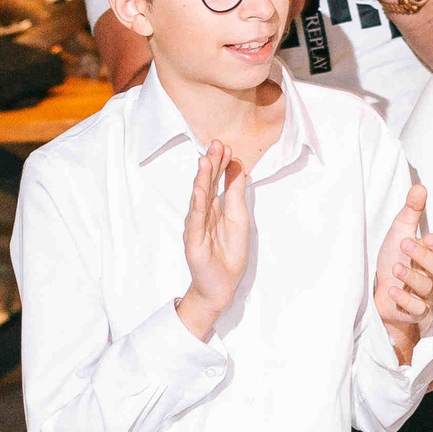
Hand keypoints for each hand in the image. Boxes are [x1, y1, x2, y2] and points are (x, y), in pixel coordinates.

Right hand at [178, 141, 251, 339]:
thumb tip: (238, 166)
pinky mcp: (193, 242)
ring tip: (205, 160)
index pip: (216, 181)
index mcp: (215, 208)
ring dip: (202, 179)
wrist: (221, 286)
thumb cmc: (229, 254)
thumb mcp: (239, 219)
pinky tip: (199, 190)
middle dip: (211, 165)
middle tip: (216, 144)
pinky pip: (195, 221)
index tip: (225, 146)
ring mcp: (196, 227)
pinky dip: (197, 205)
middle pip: (206, 185)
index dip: (220, 164)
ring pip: (199, 199)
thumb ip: (236, 193)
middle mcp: (203, 214)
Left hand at [373, 183, 432, 334]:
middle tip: (404, 244)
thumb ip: (411, 212)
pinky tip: (392, 290)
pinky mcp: (414, 314)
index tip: (427, 237)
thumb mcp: (400, 233)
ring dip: (412, 278)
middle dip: (422, 256)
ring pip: (427, 289)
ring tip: (395, 269)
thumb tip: (420, 187)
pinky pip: (416, 310)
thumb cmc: (393, 261)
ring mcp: (426, 298)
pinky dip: (405, 300)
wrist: (378, 292)